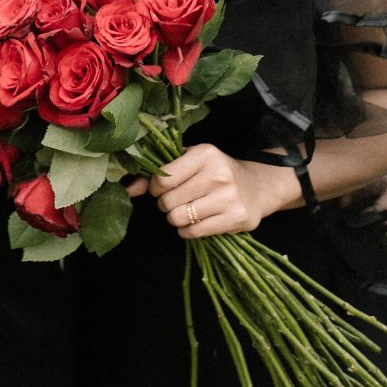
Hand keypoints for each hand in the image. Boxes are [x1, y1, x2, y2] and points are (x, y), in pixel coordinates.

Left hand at [151, 144, 302, 238]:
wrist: (258, 186)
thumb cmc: (215, 172)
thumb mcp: (189, 163)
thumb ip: (157, 174)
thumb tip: (128, 189)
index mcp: (205, 154)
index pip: (162, 180)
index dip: (155, 189)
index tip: (162, 189)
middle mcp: (218, 174)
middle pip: (168, 201)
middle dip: (166, 205)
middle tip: (178, 201)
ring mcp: (228, 197)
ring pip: (178, 219)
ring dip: (177, 219)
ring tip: (188, 210)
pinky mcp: (235, 218)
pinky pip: (194, 233)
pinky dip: (188, 231)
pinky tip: (197, 221)